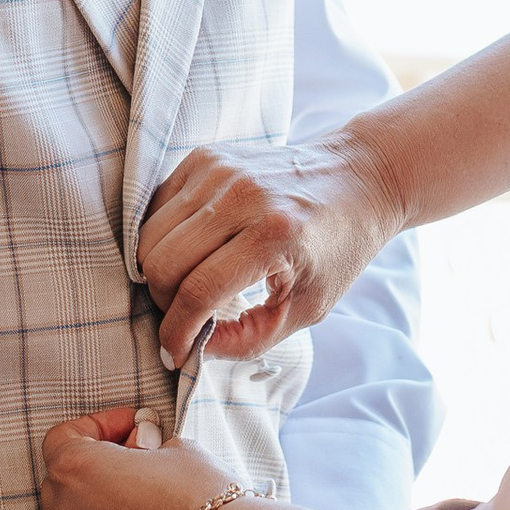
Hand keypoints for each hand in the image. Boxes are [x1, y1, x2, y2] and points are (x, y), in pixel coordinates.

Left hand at [36, 407, 216, 509]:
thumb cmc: (199, 496)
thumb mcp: (175, 449)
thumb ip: (145, 447)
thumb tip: (140, 451)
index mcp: (75, 471)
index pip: (63, 438)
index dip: (98, 424)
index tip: (131, 427)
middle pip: (62, 481)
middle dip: (95, 465)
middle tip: (137, 458)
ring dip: (94, 506)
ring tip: (136, 499)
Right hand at [138, 125, 406, 366]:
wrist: (358, 178)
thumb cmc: (337, 247)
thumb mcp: (308, 307)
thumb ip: (250, 338)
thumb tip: (194, 350)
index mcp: (274, 236)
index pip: (199, 292)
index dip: (177, 331)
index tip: (174, 352)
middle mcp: (242, 196)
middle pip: (164, 262)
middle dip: (164, 303)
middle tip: (184, 317)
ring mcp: (221, 170)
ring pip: (151, 235)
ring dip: (159, 272)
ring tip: (189, 286)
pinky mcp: (207, 157)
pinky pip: (158, 207)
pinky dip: (162, 238)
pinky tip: (189, 253)